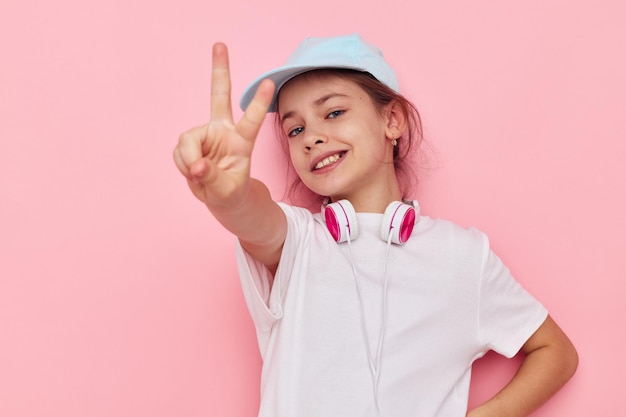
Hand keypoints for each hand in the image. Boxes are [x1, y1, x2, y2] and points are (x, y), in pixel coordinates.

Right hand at [173, 43, 274, 207]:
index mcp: (242, 141)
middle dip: (219, 70)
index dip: (259, 104)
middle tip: (220, 44)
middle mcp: (223, 131)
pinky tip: (193, 170)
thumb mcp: (226, 192)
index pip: (252, 121)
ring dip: (188, 161)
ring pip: (186, 141)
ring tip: (199, 174)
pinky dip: (183, 165)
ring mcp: (205, 134)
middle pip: (219, 96)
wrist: (221, 197)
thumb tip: (196, 165)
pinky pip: (178, 152)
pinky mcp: (190, 141)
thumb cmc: (231, 192)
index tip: (270, 83)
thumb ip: (211, 178)